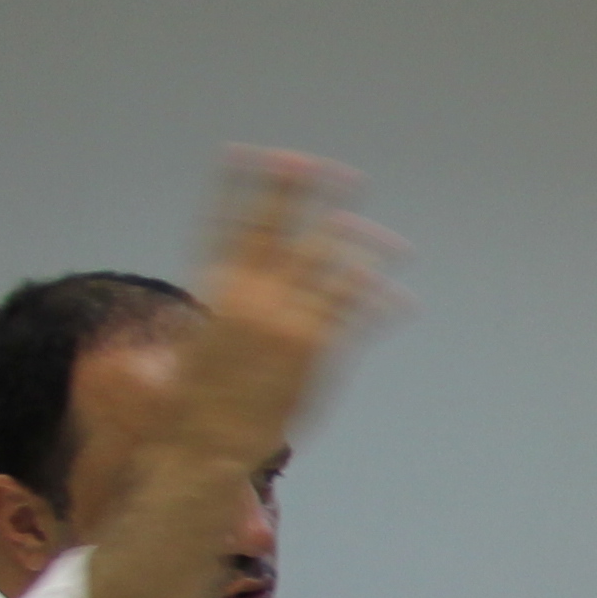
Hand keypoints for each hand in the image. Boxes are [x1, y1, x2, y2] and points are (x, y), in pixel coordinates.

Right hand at [160, 149, 396, 468]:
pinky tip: (401, 299)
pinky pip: (358, 312)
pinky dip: (382, 301)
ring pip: (332, 262)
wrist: (202, 443)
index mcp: (215, 290)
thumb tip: (231, 290)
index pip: (227, 223)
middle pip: (281, 228)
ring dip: (365, 247)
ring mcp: (285, 319)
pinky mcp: (316, 349)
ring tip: (390, 242)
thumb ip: (225, 312)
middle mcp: (250, 296)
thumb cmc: (195, 400)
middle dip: (303, 193)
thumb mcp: (198, 344)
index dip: (241, 186)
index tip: (249, 153)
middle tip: (330, 168)